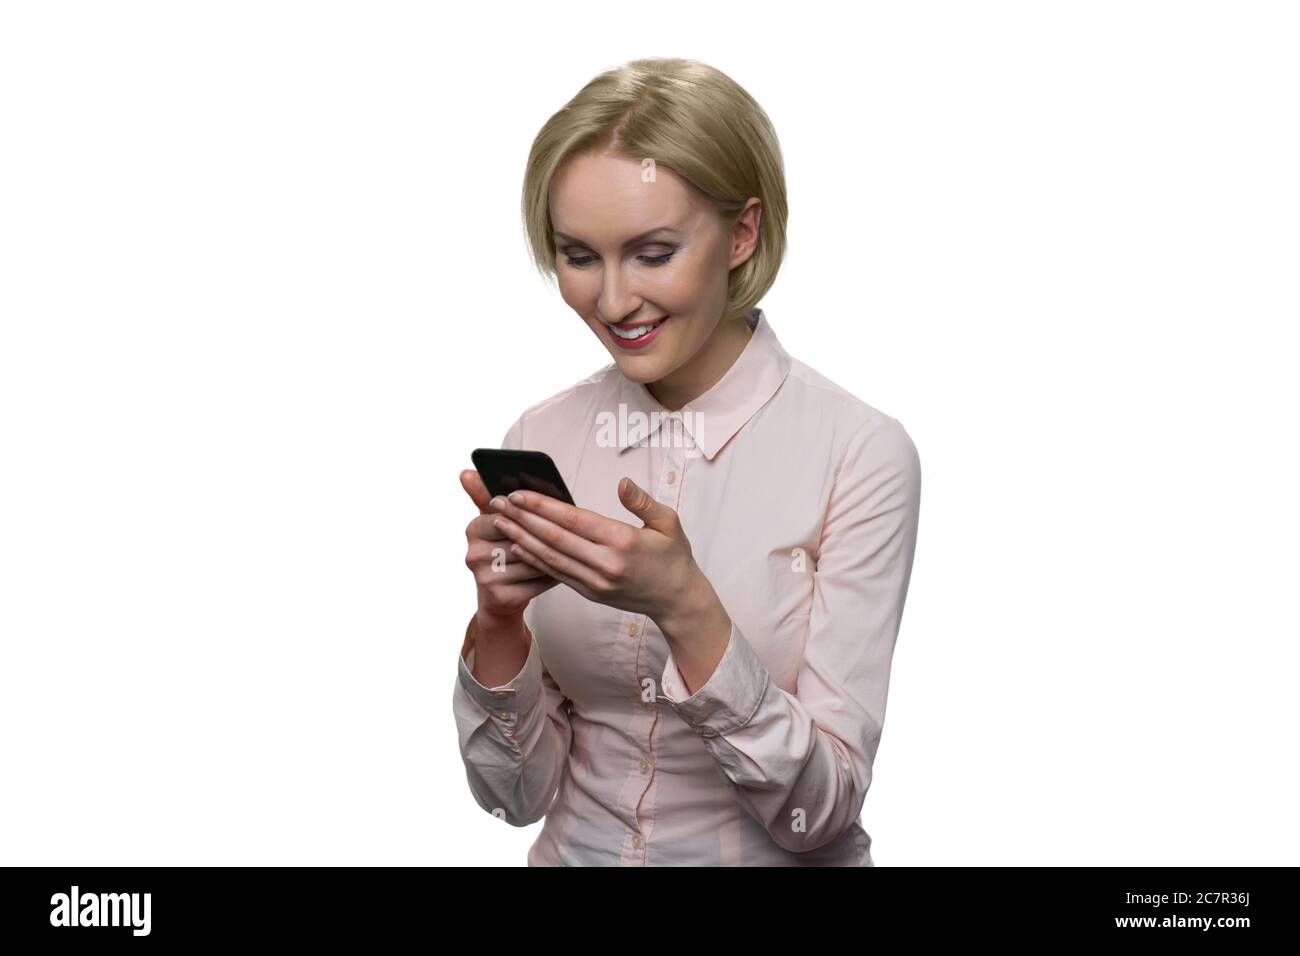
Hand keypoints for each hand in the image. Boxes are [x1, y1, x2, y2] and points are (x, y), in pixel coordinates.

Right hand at [460, 469, 558, 617]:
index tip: (552, 510)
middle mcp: (474, 554)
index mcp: (473, 530)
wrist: (499, 597)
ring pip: (532, 559)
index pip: (508, 514)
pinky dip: (554, 572)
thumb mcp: (493, 520)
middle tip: (571, 527)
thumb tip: (466, 472)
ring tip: (573, 547)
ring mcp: (485, 577)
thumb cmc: (503, 550)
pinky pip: (537, 580)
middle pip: (521, 537)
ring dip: (555, 553)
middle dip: (546, 533)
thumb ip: (484, 494)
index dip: (531, 513)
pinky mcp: (501, 596)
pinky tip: (567, 567)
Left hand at [487, 476, 701, 623]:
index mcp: (623, 542)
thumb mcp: (669, 523)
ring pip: (550, 557)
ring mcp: (595, 582)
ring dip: (521, 538)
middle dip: (522, 518)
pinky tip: (518, 545)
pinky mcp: (590, 593)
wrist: (677, 600)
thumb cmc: (673, 557)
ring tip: (500, 521)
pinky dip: (534, 558)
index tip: (520, 493)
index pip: (573, 520)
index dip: (543, 506)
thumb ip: (642, 502)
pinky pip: (556, 574)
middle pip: (554, 538)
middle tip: (497, 502)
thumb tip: (622, 483)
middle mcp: (605, 564)